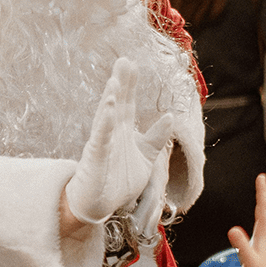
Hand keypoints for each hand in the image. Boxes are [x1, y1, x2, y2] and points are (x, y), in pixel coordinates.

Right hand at [65, 59, 172, 226]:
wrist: (100, 206)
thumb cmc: (118, 181)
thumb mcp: (145, 158)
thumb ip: (156, 138)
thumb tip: (170, 116)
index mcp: (123, 132)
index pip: (128, 103)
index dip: (130, 84)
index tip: (133, 64)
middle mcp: (111, 133)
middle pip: (116, 104)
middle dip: (120, 83)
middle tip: (124, 61)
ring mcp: (102, 144)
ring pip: (106, 117)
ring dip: (110, 100)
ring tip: (114, 82)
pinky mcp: (95, 158)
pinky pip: (100, 139)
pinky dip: (104, 124)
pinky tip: (108, 110)